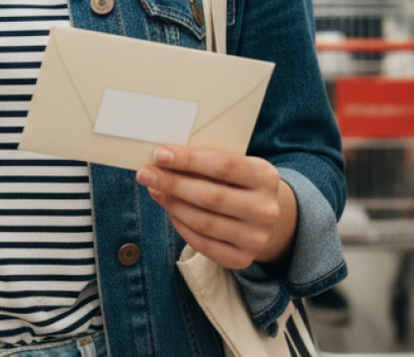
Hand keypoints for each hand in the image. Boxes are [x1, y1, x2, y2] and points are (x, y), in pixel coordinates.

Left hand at [136, 146, 296, 269]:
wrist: (267, 217)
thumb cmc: (240, 183)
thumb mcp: (234, 167)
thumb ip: (205, 163)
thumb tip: (162, 164)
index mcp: (266, 176)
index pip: (223, 165)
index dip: (189, 160)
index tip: (160, 154)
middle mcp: (266, 209)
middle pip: (211, 196)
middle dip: (173, 183)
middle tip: (146, 174)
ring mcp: (256, 237)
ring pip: (203, 222)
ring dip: (173, 205)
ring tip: (156, 190)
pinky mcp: (243, 259)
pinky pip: (203, 244)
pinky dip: (182, 226)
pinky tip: (171, 211)